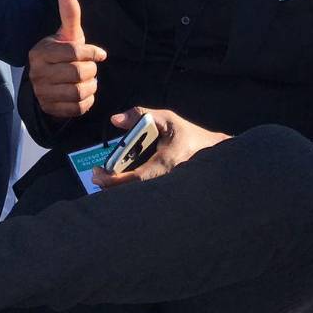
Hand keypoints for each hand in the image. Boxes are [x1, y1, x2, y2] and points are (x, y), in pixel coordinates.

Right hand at [28, 0, 104, 118]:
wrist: (48, 81)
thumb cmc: (62, 54)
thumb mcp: (67, 35)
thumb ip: (69, 13)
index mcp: (40, 52)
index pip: (73, 52)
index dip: (91, 53)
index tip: (99, 54)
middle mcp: (37, 73)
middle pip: (78, 73)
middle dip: (90, 70)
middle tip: (89, 68)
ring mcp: (42, 93)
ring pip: (79, 91)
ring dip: (91, 86)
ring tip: (88, 80)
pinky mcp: (49, 109)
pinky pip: (77, 108)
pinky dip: (87, 101)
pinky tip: (84, 93)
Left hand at [91, 107, 229, 188]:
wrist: (215, 154)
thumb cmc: (188, 135)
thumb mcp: (166, 119)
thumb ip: (140, 115)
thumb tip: (115, 120)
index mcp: (167, 162)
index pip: (137, 178)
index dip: (114, 179)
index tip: (97, 174)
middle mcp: (169, 181)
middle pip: (135, 193)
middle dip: (113, 188)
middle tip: (97, 179)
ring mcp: (170, 191)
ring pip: (140, 197)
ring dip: (121, 191)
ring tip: (105, 181)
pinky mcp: (169, 194)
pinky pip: (147, 196)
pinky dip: (132, 191)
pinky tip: (122, 184)